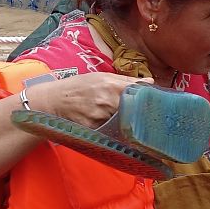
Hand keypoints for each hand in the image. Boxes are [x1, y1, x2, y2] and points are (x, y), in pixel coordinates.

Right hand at [33, 72, 149, 127]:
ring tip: (120, 120)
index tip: (155, 104)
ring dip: (125, 123)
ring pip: (123, 123)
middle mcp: (108, 101)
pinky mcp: (94, 128)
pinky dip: (112, 130)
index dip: (150, 101)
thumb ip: (126, 80)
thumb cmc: (77, 86)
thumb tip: (151, 83)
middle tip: (141, 115)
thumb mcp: (100, 76)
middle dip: (138, 114)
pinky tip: (107, 126)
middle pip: (134, 111)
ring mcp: (101, 116)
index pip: (140, 95)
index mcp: (112, 85)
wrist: (53, 100)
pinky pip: (110, 132)